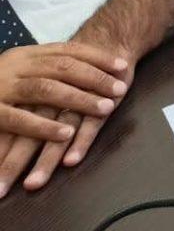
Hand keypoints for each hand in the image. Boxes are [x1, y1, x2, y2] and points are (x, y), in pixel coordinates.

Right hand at [0, 44, 127, 137]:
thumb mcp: (17, 70)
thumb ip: (43, 70)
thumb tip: (84, 70)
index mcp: (24, 55)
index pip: (67, 50)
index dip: (97, 57)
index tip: (123, 65)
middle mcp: (14, 67)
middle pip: (61, 67)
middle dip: (94, 77)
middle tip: (121, 88)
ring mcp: (1, 88)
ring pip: (46, 89)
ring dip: (79, 99)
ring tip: (106, 108)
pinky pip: (19, 119)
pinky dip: (44, 126)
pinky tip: (67, 134)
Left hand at [0, 46, 134, 197]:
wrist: (107, 39)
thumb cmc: (67, 72)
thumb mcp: (40, 87)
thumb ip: (21, 112)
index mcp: (27, 89)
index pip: (8, 125)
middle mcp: (47, 93)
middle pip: (26, 132)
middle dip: (12, 163)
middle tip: (2, 191)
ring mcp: (76, 95)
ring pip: (54, 130)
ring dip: (44, 158)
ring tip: (33, 184)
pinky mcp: (103, 97)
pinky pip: (90, 123)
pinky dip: (80, 142)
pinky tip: (71, 161)